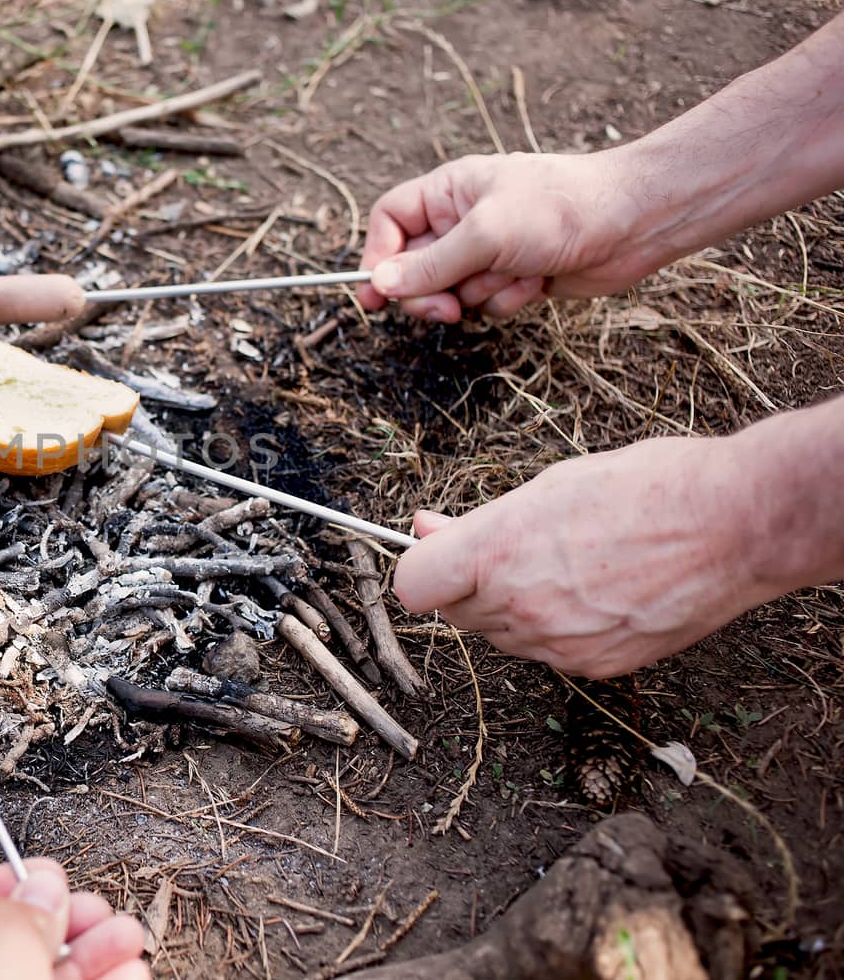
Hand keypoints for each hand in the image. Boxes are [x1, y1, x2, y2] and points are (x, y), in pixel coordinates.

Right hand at [356, 151, 649, 322]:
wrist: (634, 223)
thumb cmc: (561, 209)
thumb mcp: (486, 234)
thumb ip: (430, 264)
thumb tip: (380, 285)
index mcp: (449, 191)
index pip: (389, 221)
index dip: (377, 257)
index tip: (376, 297)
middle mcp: (462, 219)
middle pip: (413, 266)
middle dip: (431, 292)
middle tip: (447, 310)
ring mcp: (488, 250)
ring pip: (451, 291)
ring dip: (481, 292)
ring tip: (517, 272)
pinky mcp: (512, 276)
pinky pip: (486, 303)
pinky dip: (508, 299)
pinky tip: (538, 281)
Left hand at [392, 437, 767, 677]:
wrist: (739, 525)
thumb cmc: (651, 487)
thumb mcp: (549, 485)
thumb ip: (481, 522)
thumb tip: (428, 529)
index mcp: (498, 552)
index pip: (413, 584)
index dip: (421, 566)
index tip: (437, 551)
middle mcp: (519, 605)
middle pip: (456, 611)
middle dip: (469, 583)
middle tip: (511, 547)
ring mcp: (557, 644)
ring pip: (502, 634)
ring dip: (513, 606)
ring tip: (568, 562)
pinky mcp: (594, 667)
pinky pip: (548, 651)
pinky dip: (557, 627)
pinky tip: (596, 591)